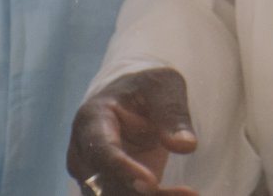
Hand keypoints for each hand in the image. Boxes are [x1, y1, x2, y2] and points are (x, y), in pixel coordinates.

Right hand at [67, 68, 198, 195]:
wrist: (132, 98)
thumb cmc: (145, 87)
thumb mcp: (164, 87)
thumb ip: (172, 114)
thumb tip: (187, 146)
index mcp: (91, 119)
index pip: (101, 150)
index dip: (122, 168)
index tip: (150, 182)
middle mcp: (84, 152)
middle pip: (103, 183)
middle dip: (138, 192)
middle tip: (181, 194)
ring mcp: (94, 173)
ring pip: (115, 195)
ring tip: (188, 194)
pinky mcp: (112, 185)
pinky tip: (188, 195)